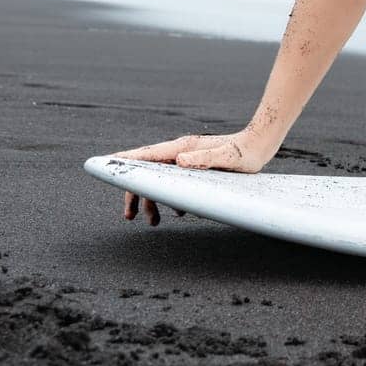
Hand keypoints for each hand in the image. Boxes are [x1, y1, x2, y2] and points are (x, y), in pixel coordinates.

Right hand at [110, 130, 276, 226]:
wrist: (261, 143)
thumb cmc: (246, 152)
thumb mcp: (228, 158)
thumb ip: (205, 158)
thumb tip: (180, 161)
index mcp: (183, 148)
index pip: (147, 155)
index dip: (124, 161)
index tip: (104, 164)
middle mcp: (182, 151)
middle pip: (148, 171)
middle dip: (136, 193)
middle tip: (129, 217)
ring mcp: (188, 158)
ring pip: (161, 179)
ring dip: (154, 200)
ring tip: (154, 223)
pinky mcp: (196, 165)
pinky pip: (175, 181)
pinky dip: (171, 197)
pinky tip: (177, 213)